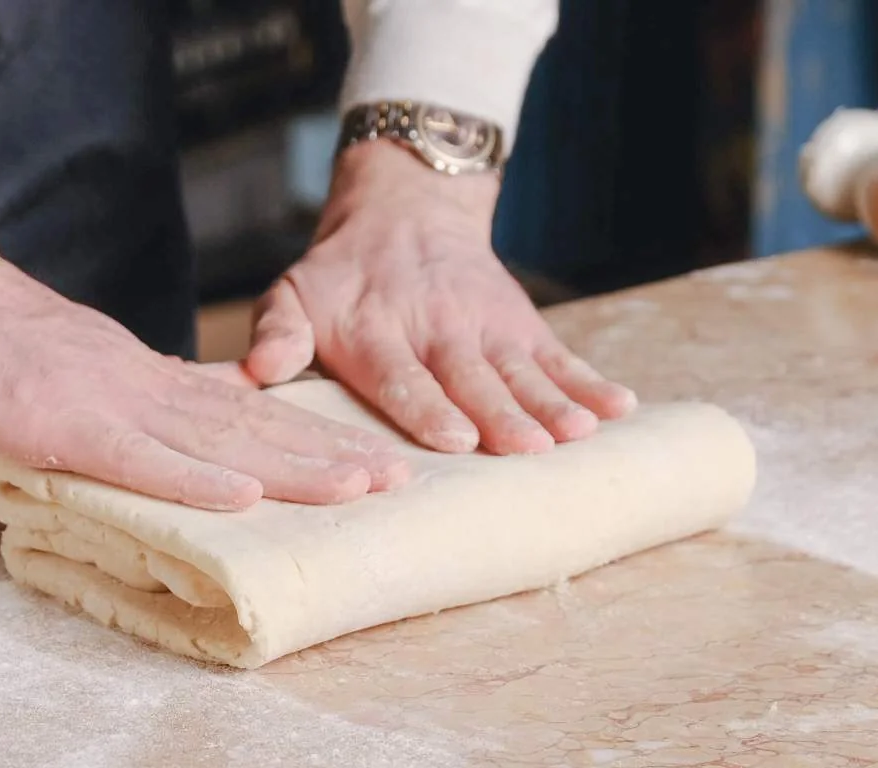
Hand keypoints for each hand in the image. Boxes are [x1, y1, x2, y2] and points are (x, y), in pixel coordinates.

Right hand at [0, 261, 409, 509]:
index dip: (310, 436)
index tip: (365, 458)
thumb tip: (184, 430)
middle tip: (398, 479)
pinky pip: (142, 460)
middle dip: (329, 455)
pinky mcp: (71, 429)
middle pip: (255, 426)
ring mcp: (113, 408)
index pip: (247, 410)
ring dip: (292, 468)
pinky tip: (246, 497)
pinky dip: (196, 480)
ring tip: (358, 488)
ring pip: (220, 442)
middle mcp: (148, 389)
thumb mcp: (82, 369)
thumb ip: (134, 400)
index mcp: (149, 378)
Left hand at [244, 140, 636, 454]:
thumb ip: (275, 334)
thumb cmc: (339, 277)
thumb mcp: (292, 293)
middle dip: (501, 413)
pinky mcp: (521, 324)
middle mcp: (436, 328)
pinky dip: (590, 380)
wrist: (404, 209)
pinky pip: (559, 355)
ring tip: (583, 432)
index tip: (454, 438)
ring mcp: (485, 326)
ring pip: (522, 369)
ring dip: (553, 403)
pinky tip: (621, 407)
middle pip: (471, 377)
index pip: (401, 375)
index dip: (427, 407)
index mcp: (376, 332)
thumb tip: (256, 369)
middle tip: (527, 447)